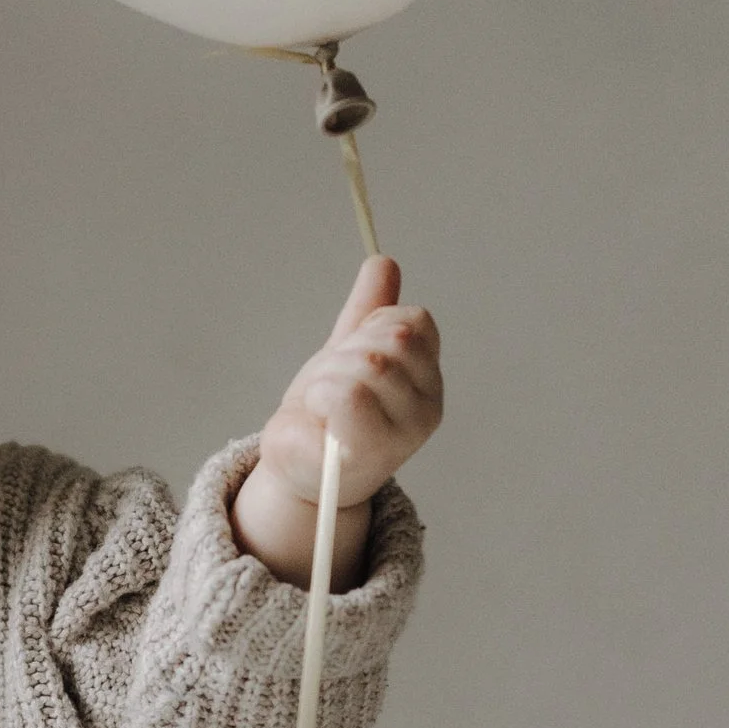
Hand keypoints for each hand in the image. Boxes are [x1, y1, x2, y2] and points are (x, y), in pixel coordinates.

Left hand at [231, 257, 440, 585]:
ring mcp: (407, 431)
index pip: (410, 321)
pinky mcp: (376, 451)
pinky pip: (349, 395)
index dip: (370, 329)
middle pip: (388, 340)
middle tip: (330, 388)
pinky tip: (320, 420)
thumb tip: (383, 262)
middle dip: (344, 354)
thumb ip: (367, 311)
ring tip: (323, 408)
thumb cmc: (325, 412)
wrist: (299, 465)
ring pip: (366, 365)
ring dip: (327, 379)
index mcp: (427, 375)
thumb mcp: (346, 351)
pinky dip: (321, 399)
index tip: (351, 357)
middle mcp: (428, 404)